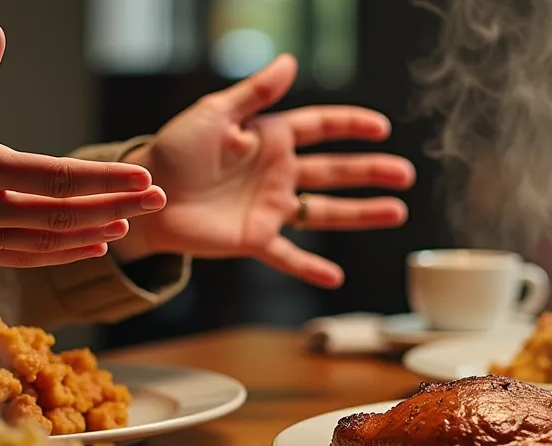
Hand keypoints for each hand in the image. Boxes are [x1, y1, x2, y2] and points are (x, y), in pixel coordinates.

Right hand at [0, 20, 166, 267]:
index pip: (55, 178)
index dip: (105, 180)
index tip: (146, 177)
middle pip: (61, 215)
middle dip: (116, 206)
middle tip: (162, 200)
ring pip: (43, 242)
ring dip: (92, 234)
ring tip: (132, 225)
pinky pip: (16, 256)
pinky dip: (54, 253)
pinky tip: (81, 247)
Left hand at [115, 54, 414, 287]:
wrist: (145, 196)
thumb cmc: (173, 150)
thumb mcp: (214, 114)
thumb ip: (254, 92)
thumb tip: (290, 61)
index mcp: (269, 138)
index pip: (320, 127)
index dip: (350, 126)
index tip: (380, 128)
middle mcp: (276, 173)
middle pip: (334, 171)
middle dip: (370, 171)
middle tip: (405, 174)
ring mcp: (269, 208)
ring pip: (324, 212)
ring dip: (360, 213)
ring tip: (395, 212)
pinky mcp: (254, 238)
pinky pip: (288, 256)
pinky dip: (310, 267)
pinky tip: (335, 278)